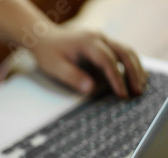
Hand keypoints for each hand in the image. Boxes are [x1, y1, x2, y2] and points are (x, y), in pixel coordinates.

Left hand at [0, 0, 146, 97]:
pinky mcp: (103, 44)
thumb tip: (91, 89)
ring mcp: (103, 39)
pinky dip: (130, 65)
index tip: (121, 94)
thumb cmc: (48, 53)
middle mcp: (99, 38)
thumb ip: (72, 77)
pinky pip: (122, 53)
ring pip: (127, 51)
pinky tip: (134, 78)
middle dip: (133, 73)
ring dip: (136, 68)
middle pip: (124, 53)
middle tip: (137, 92)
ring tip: (140, 87)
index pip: (108, 60)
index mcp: (87, 42)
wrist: (43, 38)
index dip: (116, 78)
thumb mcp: (54, 67)